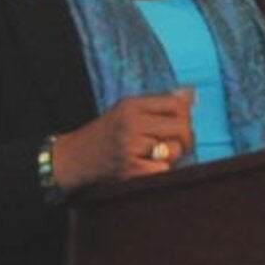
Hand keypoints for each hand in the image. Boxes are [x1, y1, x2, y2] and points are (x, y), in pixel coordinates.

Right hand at [50, 88, 193, 188]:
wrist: (73, 157)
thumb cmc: (106, 133)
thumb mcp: (128, 110)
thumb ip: (160, 103)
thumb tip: (191, 93)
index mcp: (132, 105)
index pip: (177, 104)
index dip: (186, 115)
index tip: (180, 124)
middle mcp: (131, 123)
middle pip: (182, 127)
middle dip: (186, 138)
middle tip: (176, 144)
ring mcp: (130, 147)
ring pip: (175, 150)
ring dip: (173, 156)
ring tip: (158, 155)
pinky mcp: (129, 170)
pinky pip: (164, 170)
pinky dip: (161, 171)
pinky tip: (148, 168)